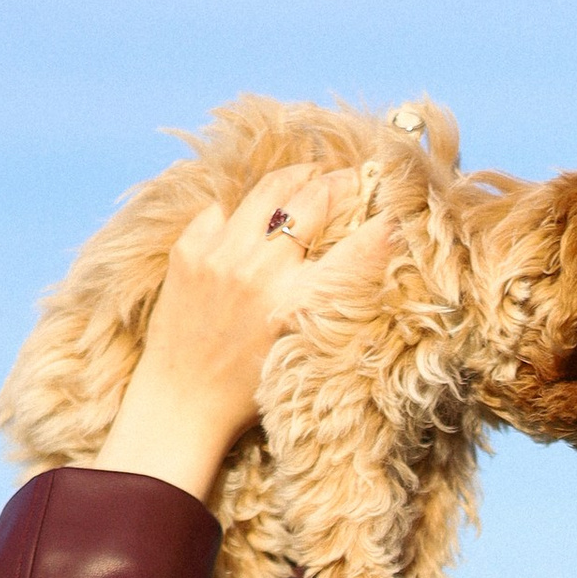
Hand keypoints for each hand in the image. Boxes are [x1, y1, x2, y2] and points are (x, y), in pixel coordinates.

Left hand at [89, 165, 391, 507]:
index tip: (395, 209)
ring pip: (270, 188)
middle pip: (315, 201)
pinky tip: (253, 217)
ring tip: (311, 176)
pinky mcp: (189, 249)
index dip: (384, 223)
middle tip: (354, 180)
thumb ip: (329, 300)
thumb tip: (365, 250)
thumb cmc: (248, 388)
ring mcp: (220, 254)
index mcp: (296, 303)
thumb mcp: (303, 348)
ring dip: (298, 177)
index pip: (357, 248)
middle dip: (342, 185)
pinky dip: (244, 209)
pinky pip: (224, 208)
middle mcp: (259, 270)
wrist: (181, 401)